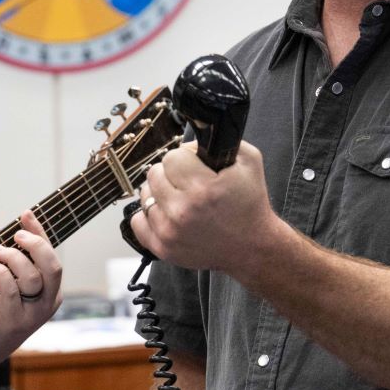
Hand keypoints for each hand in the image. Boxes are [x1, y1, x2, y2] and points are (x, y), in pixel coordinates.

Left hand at [0, 209, 63, 361]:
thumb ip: (19, 260)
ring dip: (11, 258)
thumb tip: (20, 225)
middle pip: (53, 267)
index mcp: (52, 292)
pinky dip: (0, 272)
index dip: (40, 233)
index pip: (52, 256)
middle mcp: (47, 303)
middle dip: (35, 245)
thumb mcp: (13, 282)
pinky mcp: (13, 321)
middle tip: (15, 236)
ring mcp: (32, 314)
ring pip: (32, 277)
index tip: (26, 214)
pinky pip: (11, 290)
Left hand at [128, 140, 280, 276]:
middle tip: (188, 183)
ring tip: (180, 200)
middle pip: (154, 174)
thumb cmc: (250, 204)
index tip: (196, 168)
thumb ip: (218, 142)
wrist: (252, 247)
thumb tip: (186, 145)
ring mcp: (169, 232)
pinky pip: (138, 221)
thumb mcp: (249, 161)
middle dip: (171, 174)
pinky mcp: (162, 248)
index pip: (171, 157)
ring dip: (161, 194)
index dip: (185, 159)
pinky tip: (168, 214)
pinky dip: (150, 216)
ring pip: (145, 195)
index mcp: (203, 189)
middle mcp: (182, 211)